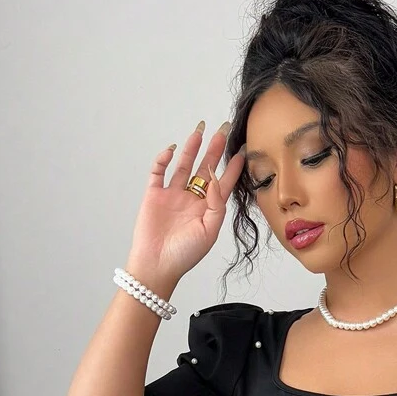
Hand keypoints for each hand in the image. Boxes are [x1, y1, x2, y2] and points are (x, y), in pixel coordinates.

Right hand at [125, 121, 245, 287]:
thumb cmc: (185, 254)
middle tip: (223, 130)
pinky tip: (172, 149)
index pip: (223, 183)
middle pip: (205, 169)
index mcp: (207, 209)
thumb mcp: (209, 230)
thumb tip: (216, 177)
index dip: (233, 167)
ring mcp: (172, 196)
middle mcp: (191, 199)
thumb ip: (216, 204)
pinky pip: (158, 172)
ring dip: (192, 149)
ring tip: (200, 131)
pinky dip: (163, 159)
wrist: (157, 265)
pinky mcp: (154, 195)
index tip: (242, 150)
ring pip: (183, 166)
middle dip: (214, 150)